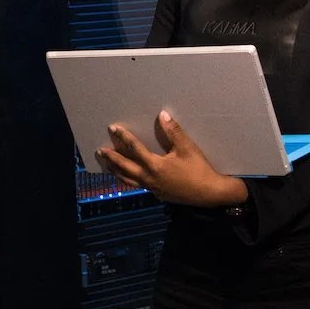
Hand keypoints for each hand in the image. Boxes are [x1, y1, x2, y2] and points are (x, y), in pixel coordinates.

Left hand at [94, 111, 249, 207]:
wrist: (209, 193)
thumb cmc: (199, 169)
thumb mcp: (187, 148)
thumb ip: (173, 131)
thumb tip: (162, 115)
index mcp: (155, 165)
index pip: (134, 148)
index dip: (123, 137)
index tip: (113, 128)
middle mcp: (149, 178)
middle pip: (125, 167)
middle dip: (112, 158)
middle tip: (100, 151)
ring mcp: (152, 188)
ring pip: (128, 180)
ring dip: (116, 171)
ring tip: (107, 165)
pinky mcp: (157, 194)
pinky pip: (138, 185)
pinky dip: (128, 180)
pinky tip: (128, 177)